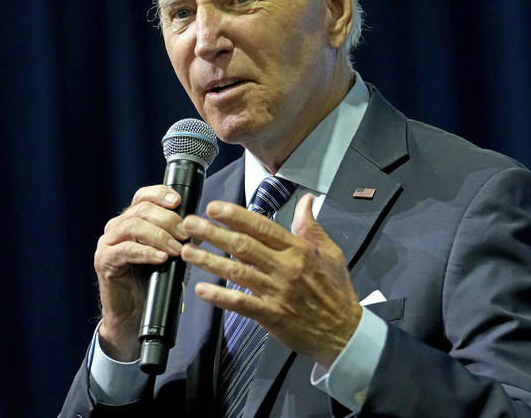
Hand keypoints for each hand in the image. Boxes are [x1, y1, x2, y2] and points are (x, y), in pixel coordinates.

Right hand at [94, 185, 188, 360]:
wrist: (134, 312)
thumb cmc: (154, 279)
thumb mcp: (169, 252)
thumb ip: (177, 235)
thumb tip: (198, 224)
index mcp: (132, 219)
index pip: (143, 196)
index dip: (160, 194)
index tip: (179, 201)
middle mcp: (117, 227)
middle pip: (141, 210)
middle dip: (168, 219)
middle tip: (186, 234)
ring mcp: (107, 243)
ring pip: (133, 227)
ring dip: (160, 236)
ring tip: (177, 249)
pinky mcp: (103, 261)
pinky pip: (125, 250)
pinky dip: (146, 252)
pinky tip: (161, 258)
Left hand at [181, 194, 361, 366]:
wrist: (343, 330)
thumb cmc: (336, 290)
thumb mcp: (331, 252)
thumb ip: (312, 226)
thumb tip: (306, 201)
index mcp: (300, 249)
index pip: (262, 227)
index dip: (236, 216)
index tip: (215, 208)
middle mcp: (287, 267)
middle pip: (244, 246)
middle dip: (214, 233)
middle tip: (190, 224)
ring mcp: (278, 292)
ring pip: (237, 272)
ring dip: (209, 261)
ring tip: (188, 252)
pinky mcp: (272, 315)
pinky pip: (241, 303)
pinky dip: (220, 296)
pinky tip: (201, 290)